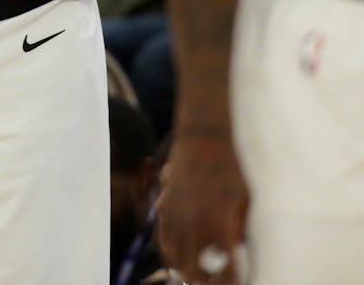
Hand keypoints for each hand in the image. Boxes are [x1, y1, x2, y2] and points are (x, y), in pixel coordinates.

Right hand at [158, 134, 249, 284]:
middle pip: (195, 268)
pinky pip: (163, 237)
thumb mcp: (245, 202)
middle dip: (204, 283)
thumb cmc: (232, 169)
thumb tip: (234, 252)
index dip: (229, 283)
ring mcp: (175, 214)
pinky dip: (170, 253)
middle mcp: (193, 222)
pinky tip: (177, 261)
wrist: (204, 138)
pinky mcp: (164, 205)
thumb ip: (238, 230)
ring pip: (174, 256)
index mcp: (219, 224)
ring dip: (184, 272)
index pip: (224, 268)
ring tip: (193, 280)